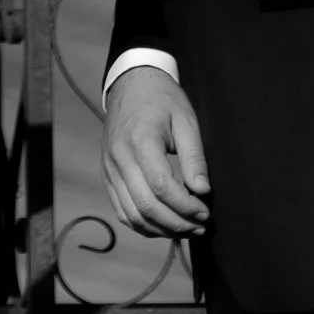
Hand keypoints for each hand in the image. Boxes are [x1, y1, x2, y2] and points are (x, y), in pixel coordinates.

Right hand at [101, 66, 210, 237]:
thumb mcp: (186, 120)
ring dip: (161, 229)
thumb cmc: (162, 99)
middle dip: (177, 223)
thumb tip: (202, 191)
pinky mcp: (107, 175)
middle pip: (146, 205)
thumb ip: (194, 157)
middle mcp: (119, 157)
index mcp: (140, 140)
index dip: (186, 206)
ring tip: (187, 229)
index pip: (161, 186)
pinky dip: (144, 225)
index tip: (206, 212)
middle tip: (201, 226)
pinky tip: (164, 225)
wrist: (130, 84)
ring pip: (132, 214)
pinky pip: (122, 210)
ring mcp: (109, 168)